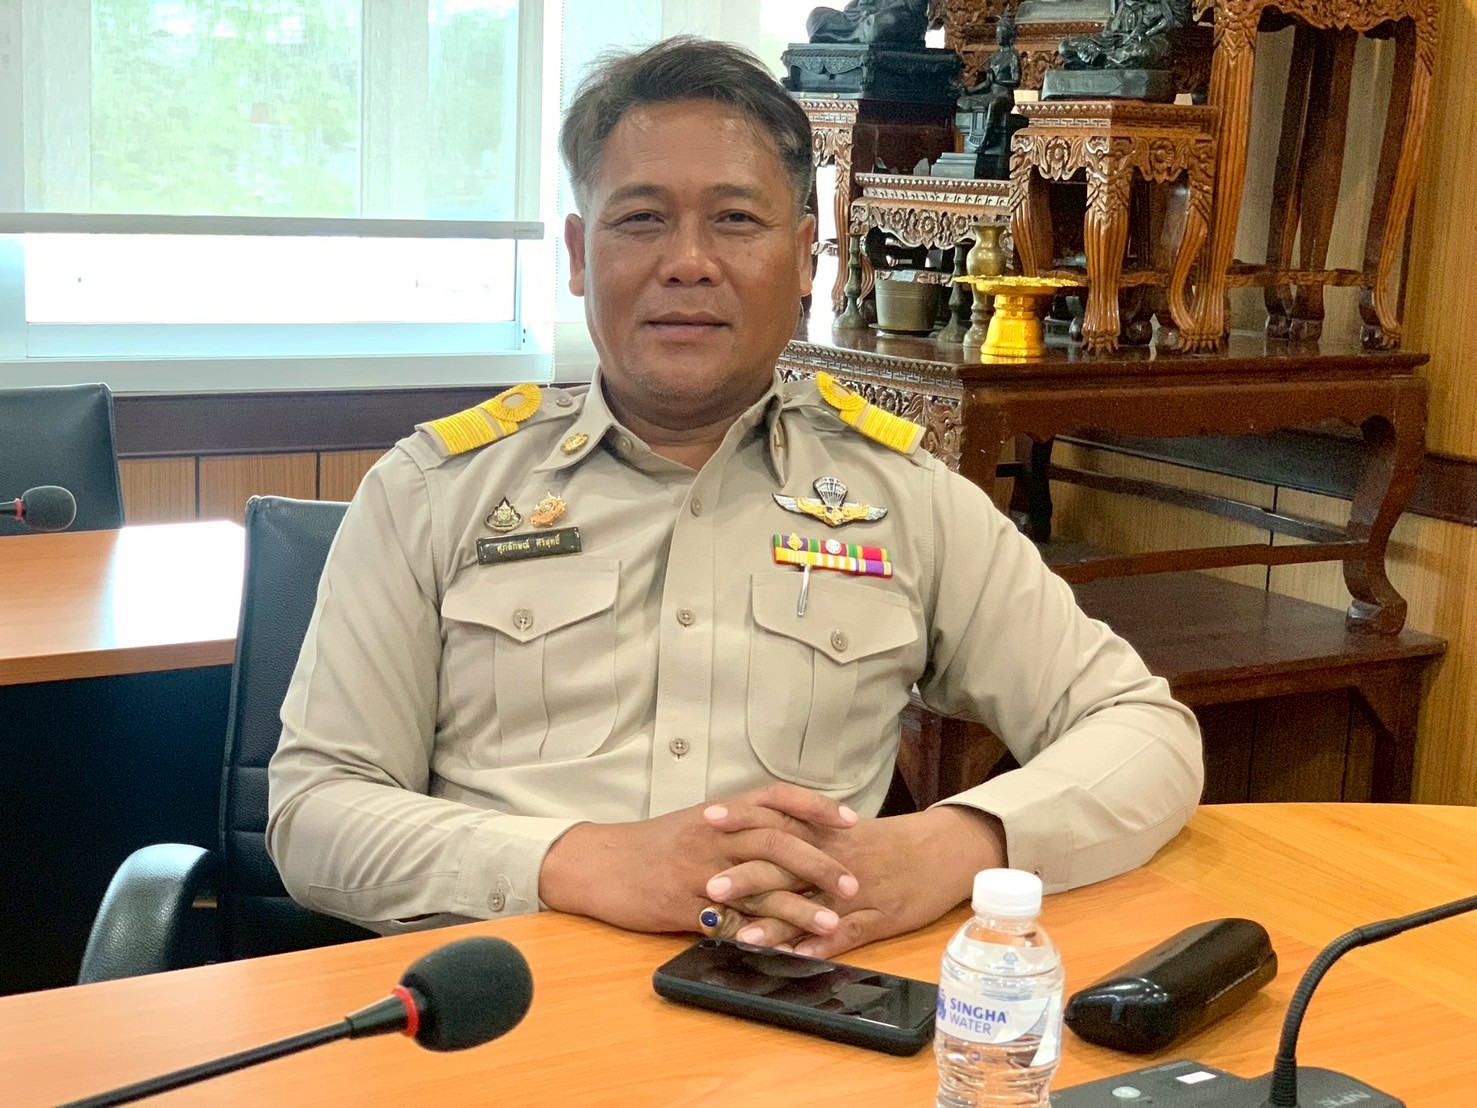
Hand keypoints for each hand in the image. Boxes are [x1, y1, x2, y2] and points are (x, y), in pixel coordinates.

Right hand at [536, 783, 860, 934]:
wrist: (599, 863)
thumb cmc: (651, 846)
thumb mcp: (698, 824)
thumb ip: (739, 825)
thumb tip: (789, 832)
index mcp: (719, 812)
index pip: (776, 797)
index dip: (815, 806)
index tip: (850, 820)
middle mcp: (713, 834)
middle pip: (776, 840)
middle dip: (819, 861)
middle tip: (851, 883)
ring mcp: (698, 870)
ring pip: (758, 884)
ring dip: (799, 905)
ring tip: (832, 923)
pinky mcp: (683, 905)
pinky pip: (729, 922)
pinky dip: (759, 935)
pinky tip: (784, 949)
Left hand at [703, 804, 1004, 958]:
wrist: (943, 849)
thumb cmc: (888, 841)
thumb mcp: (845, 829)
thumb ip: (804, 831)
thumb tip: (758, 832)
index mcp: (826, 832)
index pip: (777, 821)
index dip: (743, 819)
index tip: (707, 819)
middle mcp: (836, 858)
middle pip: (787, 865)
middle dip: (748, 877)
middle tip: (711, 886)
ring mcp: (858, 890)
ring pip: (813, 906)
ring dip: (779, 922)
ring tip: (745, 936)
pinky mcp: (880, 916)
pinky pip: (850, 933)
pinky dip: (825, 944)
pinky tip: (800, 956)